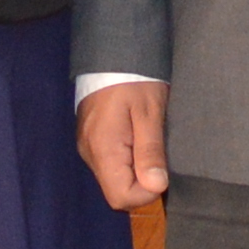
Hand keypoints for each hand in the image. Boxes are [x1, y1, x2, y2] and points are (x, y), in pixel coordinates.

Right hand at [79, 79, 170, 212]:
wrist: (112, 51)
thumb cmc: (134, 79)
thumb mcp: (149, 113)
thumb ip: (151, 152)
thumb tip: (157, 187)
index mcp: (103, 149)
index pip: (121, 197)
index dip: (146, 194)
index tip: (160, 171)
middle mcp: (90, 154)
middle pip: (116, 191)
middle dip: (142, 183)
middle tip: (157, 155)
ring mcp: (87, 147)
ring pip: (113, 179)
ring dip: (135, 171)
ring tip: (148, 142)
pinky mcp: (90, 140)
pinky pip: (109, 164)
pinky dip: (126, 161)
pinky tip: (137, 140)